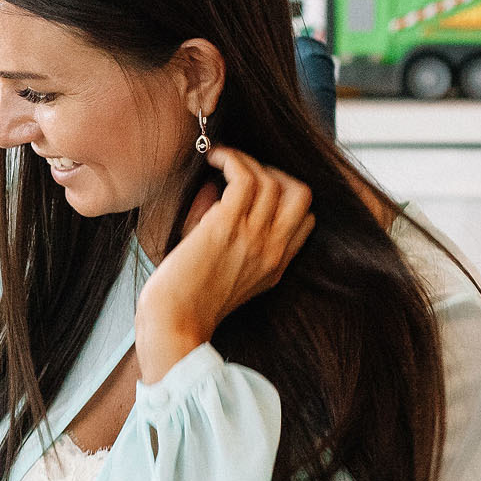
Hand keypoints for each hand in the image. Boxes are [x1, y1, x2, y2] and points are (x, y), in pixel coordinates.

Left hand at [134, 147, 313, 381]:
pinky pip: (244, 178)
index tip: (257, 187)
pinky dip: (232, 160)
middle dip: (276, 171)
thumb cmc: (187, 300)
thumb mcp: (224, 270)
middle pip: (302, 194)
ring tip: (221, 158)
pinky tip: (214, 158)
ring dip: (246, 159)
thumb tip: (215, 189)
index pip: (306, 220)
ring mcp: (253, 237)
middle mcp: (272, 250)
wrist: (174, 323)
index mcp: (275, 265)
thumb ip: (229, 233)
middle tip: (244, 169)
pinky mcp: (226, 226)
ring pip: (271, 179)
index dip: (286, 196)